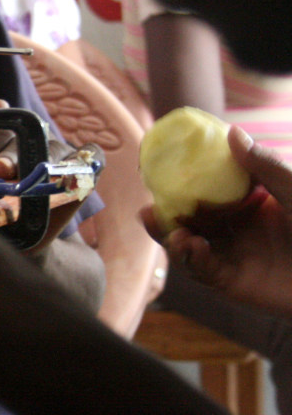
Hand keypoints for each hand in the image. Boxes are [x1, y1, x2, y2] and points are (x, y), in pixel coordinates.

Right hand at [142, 127, 291, 318]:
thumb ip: (265, 166)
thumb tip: (231, 131)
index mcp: (250, 205)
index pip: (208, 192)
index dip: (182, 185)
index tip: (161, 173)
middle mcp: (237, 230)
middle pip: (191, 220)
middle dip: (166, 215)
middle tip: (149, 208)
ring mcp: (234, 256)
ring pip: (190, 246)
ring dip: (173, 238)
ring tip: (172, 231)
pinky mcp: (235, 283)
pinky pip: (203, 270)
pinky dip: (191, 259)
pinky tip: (192, 245)